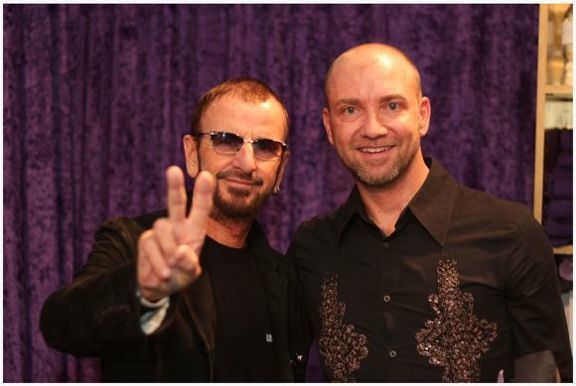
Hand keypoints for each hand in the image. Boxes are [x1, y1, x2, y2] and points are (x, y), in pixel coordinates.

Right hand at [137, 166, 215, 301]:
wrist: (159, 287)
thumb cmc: (180, 274)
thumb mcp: (191, 273)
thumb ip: (189, 264)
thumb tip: (181, 251)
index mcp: (194, 229)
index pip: (201, 209)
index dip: (204, 193)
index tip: (206, 176)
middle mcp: (177, 225)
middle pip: (176, 203)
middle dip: (174, 187)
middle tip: (173, 170)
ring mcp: (161, 230)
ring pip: (162, 229)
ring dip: (168, 251)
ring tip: (172, 267)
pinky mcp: (147, 239)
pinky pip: (151, 246)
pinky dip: (158, 262)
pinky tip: (163, 272)